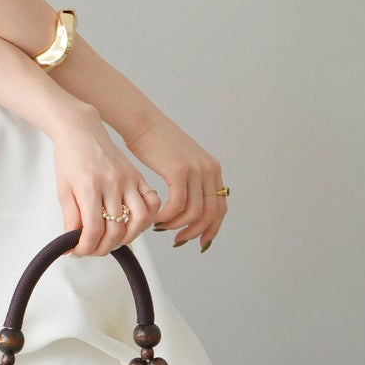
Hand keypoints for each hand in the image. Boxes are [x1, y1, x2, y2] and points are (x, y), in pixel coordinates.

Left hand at [51, 107, 161, 257]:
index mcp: (90, 187)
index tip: (79, 252)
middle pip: (116, 230)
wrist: (81, 130)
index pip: (92, 230)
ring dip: (127, 239)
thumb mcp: (63, 190)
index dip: (85, 247)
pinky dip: (148, 219)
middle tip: (93, 248)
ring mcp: (129, 180)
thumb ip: (71, 218)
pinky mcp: (139, 177)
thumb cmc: (70, 158)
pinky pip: (152, 203)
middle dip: (102, 247)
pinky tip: (134, 224)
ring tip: (113, 241)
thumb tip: (74, 243)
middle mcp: (113, 184)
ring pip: (139, 221)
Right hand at [119, 110, 228, 250]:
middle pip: (210, 213)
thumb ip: (190, 183)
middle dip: (194, 231)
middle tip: (178, 239)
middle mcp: (208, 170)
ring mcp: (195, 170)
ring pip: (193, 212)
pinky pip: (177, 205)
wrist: (143, 123)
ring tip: (162, 226)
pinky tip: (157, 217)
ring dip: (177, 225)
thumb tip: (188, 208)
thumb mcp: (182, 162)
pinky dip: (167, 216)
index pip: (221, 207)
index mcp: (212, 169)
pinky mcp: (179, 170)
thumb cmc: (156, 142)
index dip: (212, 228)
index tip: (201, 241)